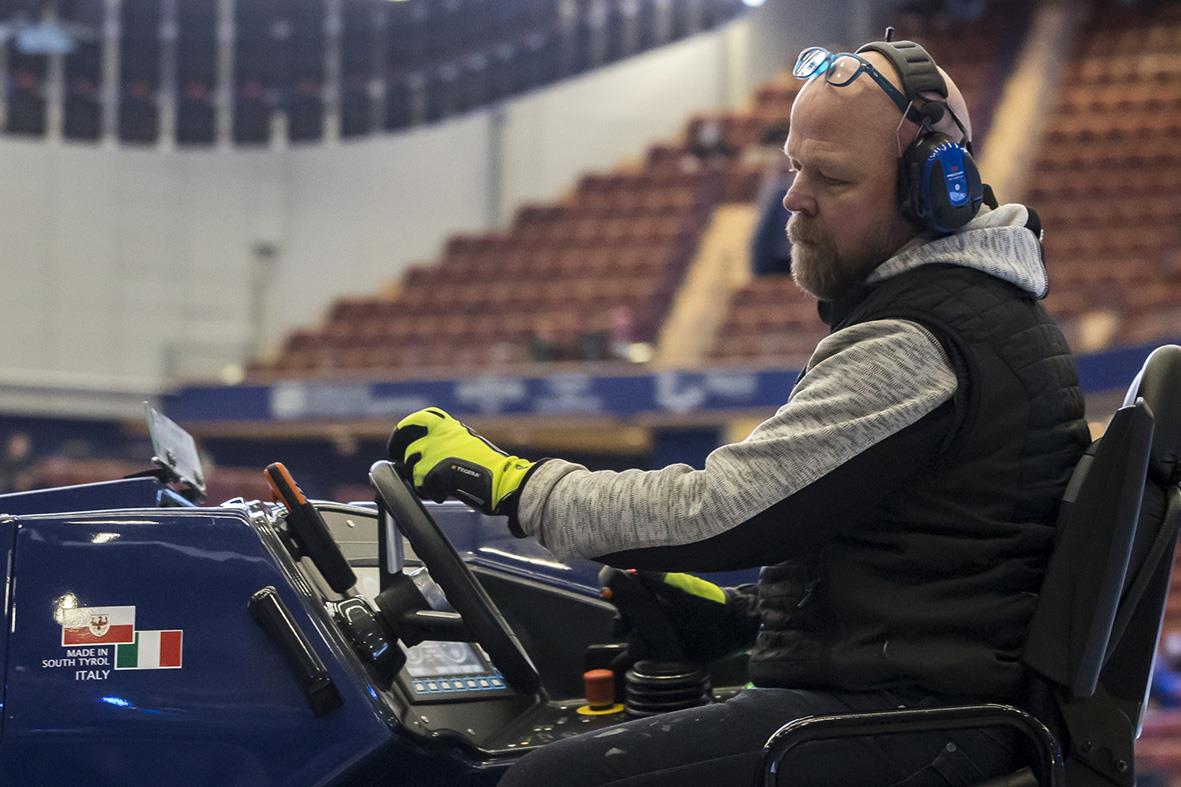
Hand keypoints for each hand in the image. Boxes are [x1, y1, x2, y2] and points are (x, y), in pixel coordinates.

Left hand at [387, 408, 535, 517]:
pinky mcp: (434, 470)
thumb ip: (448, 444)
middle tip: (397, 460)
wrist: (504, 480)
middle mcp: (441, 434)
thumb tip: (427, 455)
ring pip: (411, 465)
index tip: (401, 439)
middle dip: (398, 448)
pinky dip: (430, 492)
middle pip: (407, 438)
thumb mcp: (468, 445)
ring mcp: (436, 451)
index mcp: (452, 426)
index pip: (423, 417)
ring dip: (419, 478)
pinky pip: (420, 484)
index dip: (407, 428)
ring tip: (436, 487)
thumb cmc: (492, 469)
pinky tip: (443, 495)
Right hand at [601, 567, 753, 664]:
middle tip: (623, 628)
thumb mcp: (683, 590)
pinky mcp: (664, 656)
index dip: (614, 593)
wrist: (733, 629)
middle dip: (620, 624)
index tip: (608, 593)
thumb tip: (632, 567)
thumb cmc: (709, 602)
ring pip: (634, 641)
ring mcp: (658, 637)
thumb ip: (659, 580)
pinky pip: (645, 661)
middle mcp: (653, 616)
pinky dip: (632, 664)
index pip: (627, 593)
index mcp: (654, 595)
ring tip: (635, 651)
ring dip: (630, 646)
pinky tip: (626, 668)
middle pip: (625, 620)